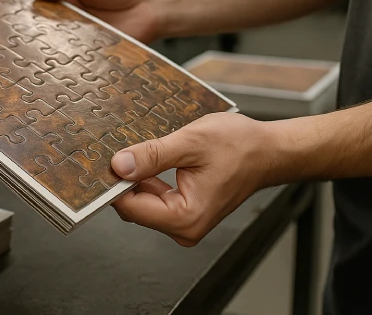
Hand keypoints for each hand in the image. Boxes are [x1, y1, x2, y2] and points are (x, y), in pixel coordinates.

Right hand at [37, 0, 167, 43]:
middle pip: (48, 26)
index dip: (33, 8)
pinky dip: (74, 57)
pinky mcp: (93, 51)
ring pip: (61, 43)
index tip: (25, 12)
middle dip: (41, 29)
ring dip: (56, 45)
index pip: (42, 3)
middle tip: (36, 30)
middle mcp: (72, 17)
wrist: (154, 4)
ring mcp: (81, 35)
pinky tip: (71, 54)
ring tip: (53, 43)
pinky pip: (78, 56)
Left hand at [110, 112, 273, 246]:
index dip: (114, 185)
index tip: (103, 163)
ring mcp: (184, 221)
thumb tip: (120, 165)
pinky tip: (149, 160)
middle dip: (124, 180)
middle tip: (118, 149)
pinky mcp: (185, 211)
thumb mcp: (191, 143)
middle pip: (134, 207)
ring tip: (139, 151)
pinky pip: (155, 198)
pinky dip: (147, 179)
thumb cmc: (240, 147)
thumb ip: (152, 156)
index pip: (130, 208)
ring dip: (136, 178)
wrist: (268, 151)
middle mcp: (184, 227)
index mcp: (185, 217)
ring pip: (142, 202)